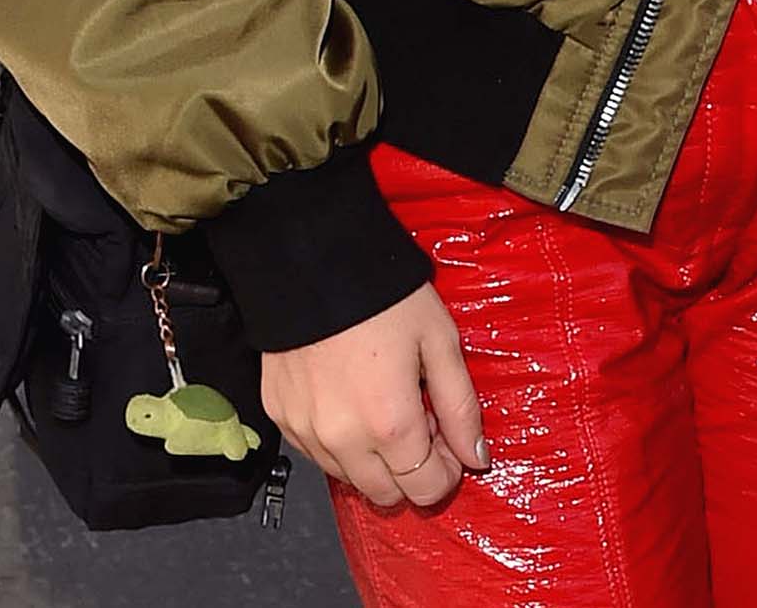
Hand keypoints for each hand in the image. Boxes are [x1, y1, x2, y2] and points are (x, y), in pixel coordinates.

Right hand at [259, 282, 487, 511]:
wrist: (313, 262)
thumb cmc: (384, 297)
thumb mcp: (440, 341)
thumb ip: (461, 407)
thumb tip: (476, 456)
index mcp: (389, 423)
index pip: (424, 488)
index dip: (445, 472)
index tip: (448, 444)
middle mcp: (342, 440)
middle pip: (386, 495)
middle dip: (410, 470)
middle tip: (418, 420)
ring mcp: (305, 432)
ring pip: (349, 479)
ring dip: (373, 459)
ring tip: (383, 405)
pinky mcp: (280, 418)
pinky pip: (316, 454)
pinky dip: (339, 442)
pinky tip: (350, 401)